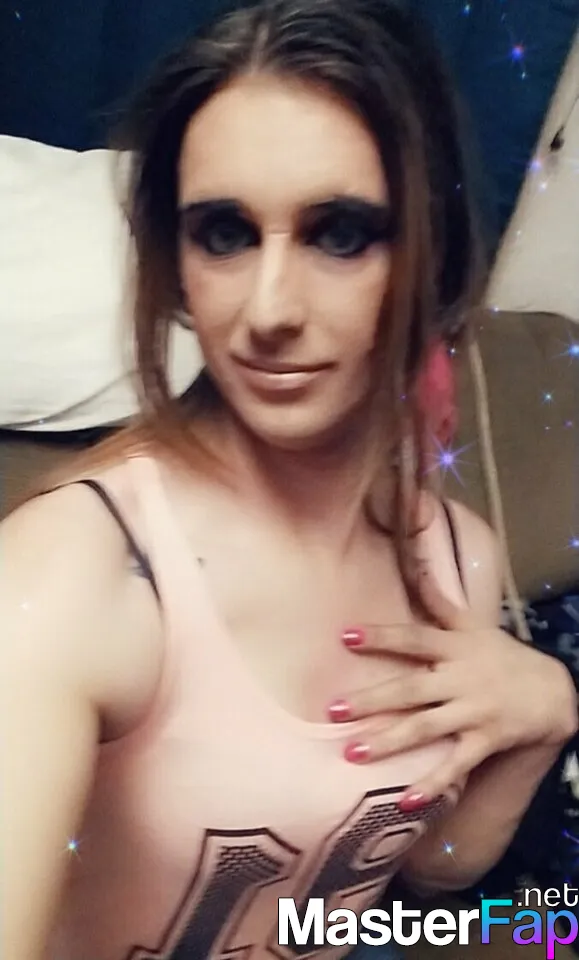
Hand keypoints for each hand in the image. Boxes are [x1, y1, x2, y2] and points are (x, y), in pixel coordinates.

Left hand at [330, 567, 577, 809]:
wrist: (554, 692)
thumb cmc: (504, 656)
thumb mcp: (475, 624)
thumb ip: (441, 601)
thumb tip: (416, 568)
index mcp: (455, 648)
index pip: (414, 638)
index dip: (382, 636)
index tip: (345, 636)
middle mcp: (461, 679)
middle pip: (412, 689)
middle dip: (373, 700)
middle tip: (334, 710)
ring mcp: (474, 712)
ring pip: (426, 728)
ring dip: (389, 742)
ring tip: (352, 753)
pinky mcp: (486, 741)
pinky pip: (456, 766)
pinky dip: (432, 784)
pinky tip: (405, 803)